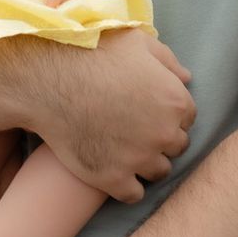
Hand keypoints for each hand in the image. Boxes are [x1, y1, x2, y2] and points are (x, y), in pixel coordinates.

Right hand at [21, 29, 195, 202]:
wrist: (50, 79)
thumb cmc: (93, 54)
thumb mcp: (136, 42)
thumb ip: (167, 60)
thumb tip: (187, 78)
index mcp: (174, 100)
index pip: (187, 118)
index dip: (168, 114)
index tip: (150, 112)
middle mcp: (163, 133)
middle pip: (176, 146)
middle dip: (161, 139)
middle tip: (137, 130)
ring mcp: (139, 159)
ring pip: (159, 172)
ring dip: (147, 163)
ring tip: (127, 152)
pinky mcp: (114, 178)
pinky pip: (134, 194)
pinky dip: (128, 186)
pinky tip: (115, 172)